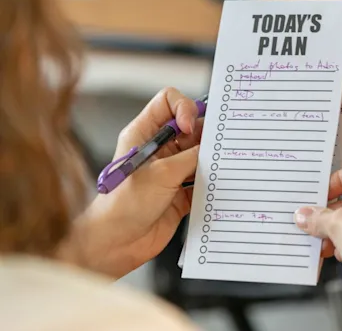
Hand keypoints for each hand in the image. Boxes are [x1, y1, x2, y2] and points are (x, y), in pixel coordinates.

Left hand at [61, 88, 202, 277]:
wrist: (114, 244)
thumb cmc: (123, 205)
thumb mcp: (162, 173)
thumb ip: (192, 157)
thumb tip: (213, 146)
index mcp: (144, 134)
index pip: (169, 102)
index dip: (185, 108)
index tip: (192, 127)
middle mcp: (158, 150)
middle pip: (190, 128)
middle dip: (206, 135)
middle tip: (218, 144)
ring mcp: (170, 172)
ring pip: (200, 155)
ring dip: (211, 160)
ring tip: (221, 166)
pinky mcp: (179, 194)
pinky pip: (203, 182)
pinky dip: (213, 183)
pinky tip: (218, 187)